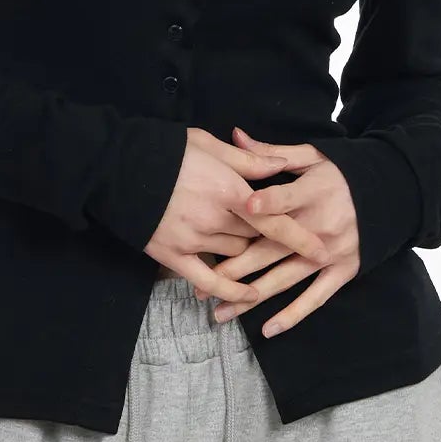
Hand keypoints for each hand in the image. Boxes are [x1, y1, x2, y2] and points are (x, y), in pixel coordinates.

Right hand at [143, 126, 331, 305]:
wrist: (117, 168)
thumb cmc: (165, 151)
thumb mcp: (209, 145)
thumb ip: (248, 159)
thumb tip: (280, 164)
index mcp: (228, 189)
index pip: (273, 218)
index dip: (300, 236)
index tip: (323, 248)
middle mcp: (214, 219)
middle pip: (255, 238)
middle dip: (267, 237)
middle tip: (277, 237)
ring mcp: (193, 240)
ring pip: (235, 256)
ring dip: (246, 254)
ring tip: (254, 252)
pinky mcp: (173, 255)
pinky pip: (207, 280)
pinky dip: (229, 291)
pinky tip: (247, 295)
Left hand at [199, 125, 362, 337]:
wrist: (391, 193)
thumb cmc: (343, 173)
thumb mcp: (312, 156)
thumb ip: (271, 153)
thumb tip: (235, 136)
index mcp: (312, 193)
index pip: (284, 200)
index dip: (265, 204)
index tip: (242, 208)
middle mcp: (320, 226)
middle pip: (273, 249)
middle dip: (236, 267)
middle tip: (204, 284)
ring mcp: (331, 253)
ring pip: (285, 278)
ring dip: (252, 297)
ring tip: (221, 311)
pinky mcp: (343, 271)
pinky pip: (316, 297)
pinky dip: (294, 315)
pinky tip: (268, 329)